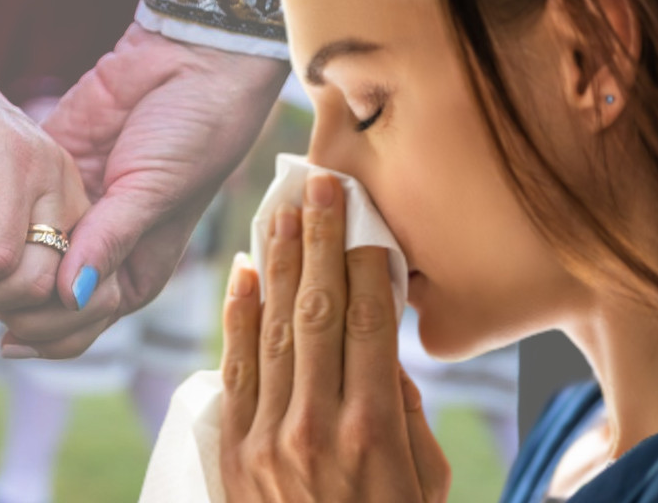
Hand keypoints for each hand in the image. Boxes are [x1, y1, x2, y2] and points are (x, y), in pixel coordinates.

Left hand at [0, 24, 287, 358]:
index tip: (6, 319)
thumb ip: (110, 240)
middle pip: (41, 305)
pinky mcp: (48, 177)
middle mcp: (101, 252)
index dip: (41, 328)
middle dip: (8, 304)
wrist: (191, 60)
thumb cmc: (193, 131)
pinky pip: (7, 214)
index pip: (79, 324)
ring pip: (18, 264)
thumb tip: (71, 298)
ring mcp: (72, 215)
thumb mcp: (154, 189)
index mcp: (136, 271)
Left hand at [219, 173, 449, 502]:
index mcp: (375, 432)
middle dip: (319, 239)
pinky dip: (238, 315)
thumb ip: (405, 414)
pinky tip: (243, 272)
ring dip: (277, 260)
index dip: (366, 260)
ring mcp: (266, 438)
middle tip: (319, 184)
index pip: (368, 321)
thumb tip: (381, 352)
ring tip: (282, 209)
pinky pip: (235, 367)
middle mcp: (316, 426)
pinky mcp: (231, 451)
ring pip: (273, 327)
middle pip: (317, 308)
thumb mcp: (425, 483)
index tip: (364, 216)